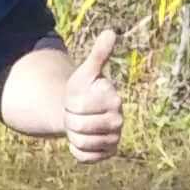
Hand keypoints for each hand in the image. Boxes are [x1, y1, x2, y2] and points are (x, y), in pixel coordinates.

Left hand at [60, 29, 125, 162]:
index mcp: (114, 99)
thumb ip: (98, 54)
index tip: (78, 98)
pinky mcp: (108, 153)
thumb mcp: (86, 71)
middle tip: (77, 113)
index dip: (70, 103)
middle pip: (79, 126)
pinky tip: (82, 139)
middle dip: (71, 120)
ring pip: (81, 143)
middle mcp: (119, 121)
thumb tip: (111, 32)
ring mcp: (115, 138)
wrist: (83, 112)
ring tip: (80, 125)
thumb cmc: (84, 89)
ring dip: (73, 135)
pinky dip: (76, 150)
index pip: (78, 107)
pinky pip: (84, 157)